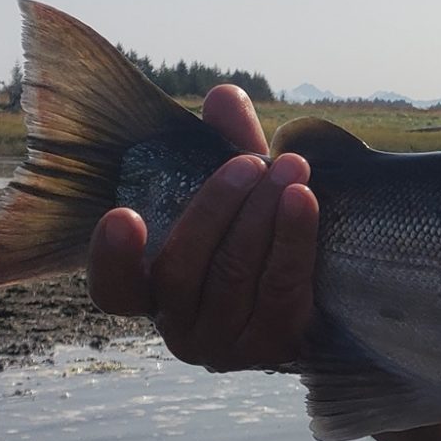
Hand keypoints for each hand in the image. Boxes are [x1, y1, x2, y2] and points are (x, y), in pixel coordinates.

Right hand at [86, 85, 320, 369]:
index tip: (123, 213)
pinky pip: (280, 286)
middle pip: (181, 270)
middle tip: (249, 162)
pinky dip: (292, 237)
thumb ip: (224, 148)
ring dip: (261, 215)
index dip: (113, 256)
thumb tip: (225, 95)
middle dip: (215, 208)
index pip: (113, 288)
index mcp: (149, 293)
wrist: (327, 295)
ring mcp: (225, 344)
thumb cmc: (260, 234)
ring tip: (288, 169)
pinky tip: (303, 198)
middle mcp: (178, 326)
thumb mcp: (236, 193)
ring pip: (233, 275)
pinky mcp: (273, 346)